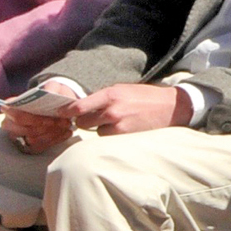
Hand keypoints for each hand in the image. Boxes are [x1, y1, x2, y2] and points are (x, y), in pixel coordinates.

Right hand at [2, 81, 78, 153]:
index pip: (18, 116)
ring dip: (53, 134)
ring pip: (34, 140)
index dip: (36, 120)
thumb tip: (55, 96)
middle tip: (65, 123)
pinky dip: (54, 140)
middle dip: (48, 128)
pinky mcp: (26, 146)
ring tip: (67, 126)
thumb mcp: (52, 86)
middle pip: (27, 130)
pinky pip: (39, 147)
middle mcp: (10, 122)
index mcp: (11, 106)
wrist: (52, 103)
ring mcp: (17, 136)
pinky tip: (66, 133)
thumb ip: (51, 89)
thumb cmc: (49, 95)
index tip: (53, 120)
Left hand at [59, 83, 192, 135]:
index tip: (60, 115)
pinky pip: (109, 140)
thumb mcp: (122, 90)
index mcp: (110, 94)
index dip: (67, 112)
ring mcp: (119, 125)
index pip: (80, 106)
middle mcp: (112, 109)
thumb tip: (82, 106)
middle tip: (90, 120)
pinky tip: (123, 130)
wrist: (170, 106)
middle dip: (84, 122)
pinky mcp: (126, 137)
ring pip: (96, 132)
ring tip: (115, 123)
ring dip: (100, 130)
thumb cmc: (144, 97)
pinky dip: (111, 137)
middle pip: (83, 122)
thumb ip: (103, 97)